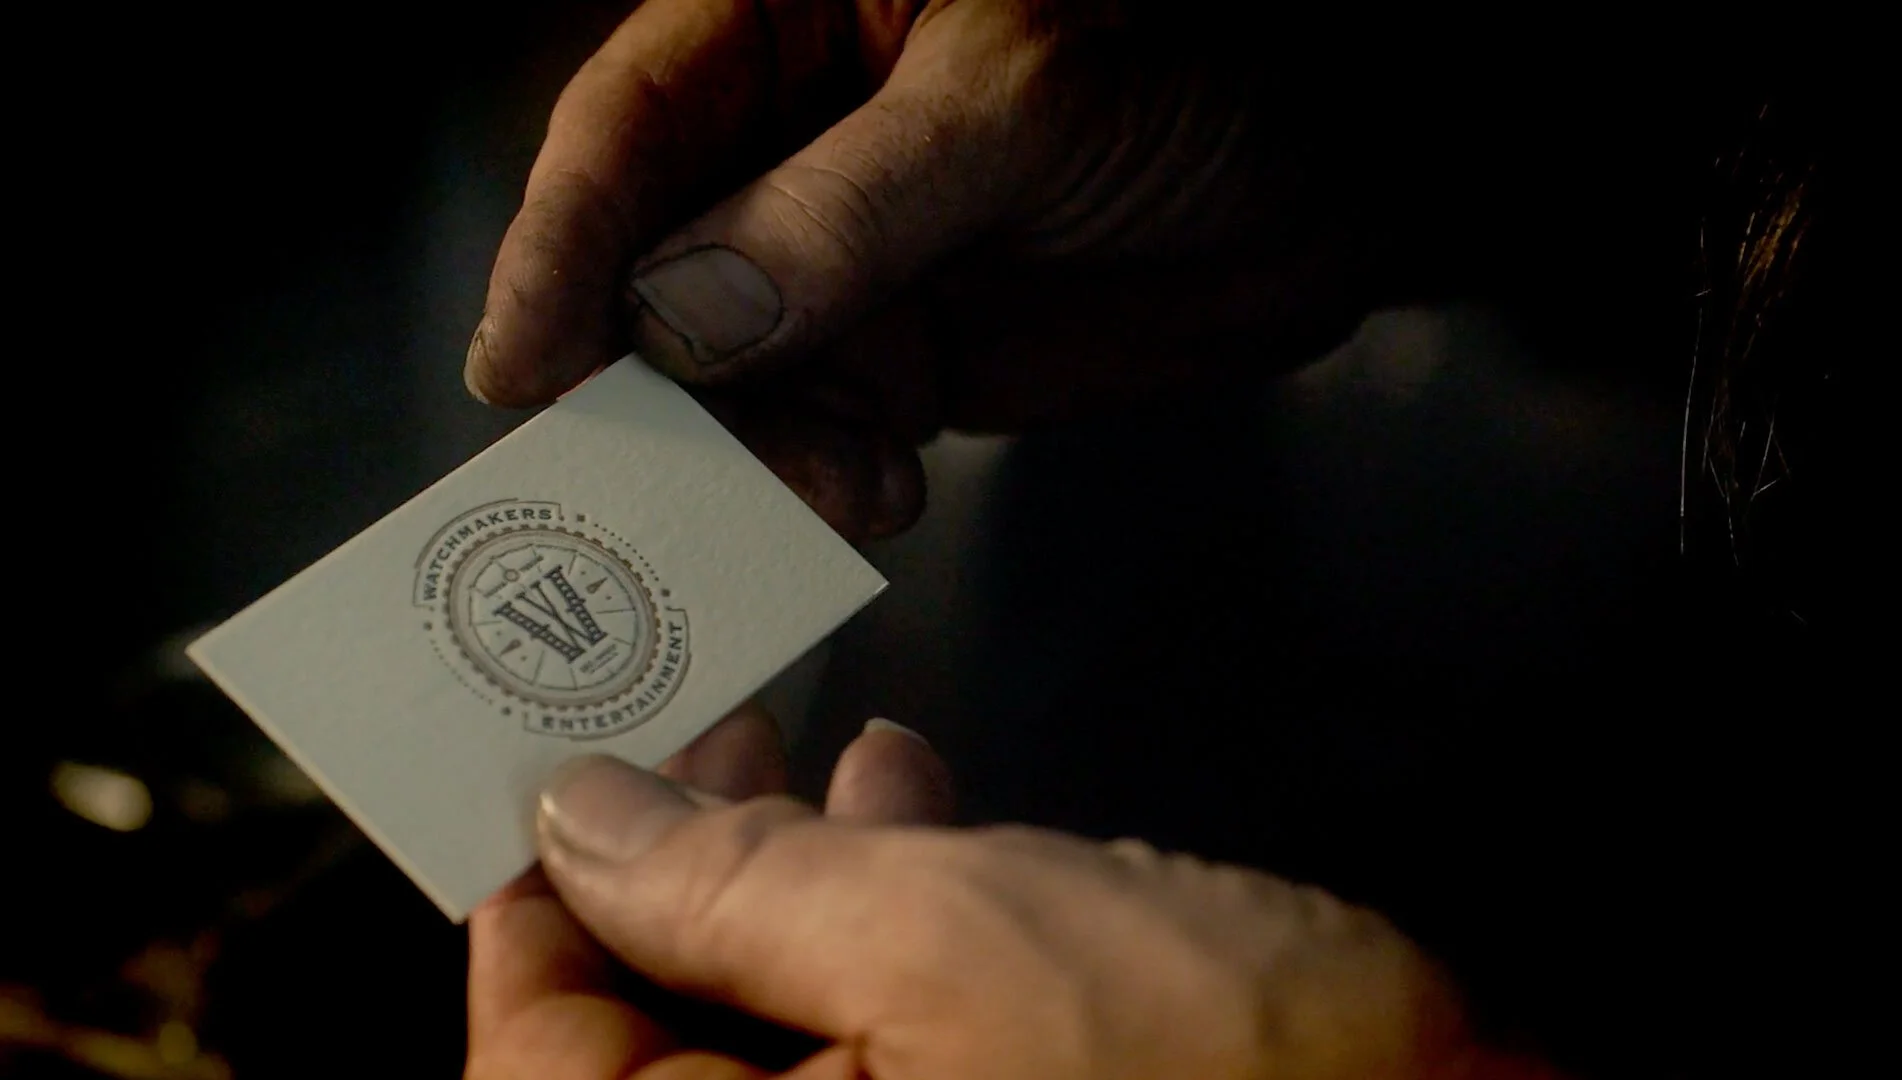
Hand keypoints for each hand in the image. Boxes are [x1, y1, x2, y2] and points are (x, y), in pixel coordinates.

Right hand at [464, 0, 1397, 540]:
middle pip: (649, 263)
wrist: (1333, 172)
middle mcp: (787, 143)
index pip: (629, 123)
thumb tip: (682, 315)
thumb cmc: (1190, 59)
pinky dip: (826, 478)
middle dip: (649, 379)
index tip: (521, 367)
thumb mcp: (1020, 100)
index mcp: (785, 23)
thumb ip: (851, 207)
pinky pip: (819, 429)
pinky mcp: (905, 355)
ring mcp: (839, 257)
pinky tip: (874, 496)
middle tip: (653, 484)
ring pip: (728, 371)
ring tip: (824, 488)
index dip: (561, 243)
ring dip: (750, 449)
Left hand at [467, 714, 1559, 1079]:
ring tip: (777, 733)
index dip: (527, 928)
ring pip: (765, 1019)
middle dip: (656, 870)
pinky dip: (872, 898)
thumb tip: (583, 818)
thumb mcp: (941, 939)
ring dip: (767, 863)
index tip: (535, 798)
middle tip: (661, 731)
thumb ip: (733, 880)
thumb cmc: (1229, 1078)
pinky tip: (896, 784)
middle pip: (648, 1044)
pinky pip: (875, 1022)